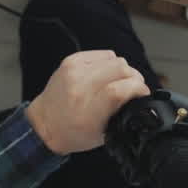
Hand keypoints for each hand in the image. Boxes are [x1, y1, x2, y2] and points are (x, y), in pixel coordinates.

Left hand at [25, 51, 150, 154]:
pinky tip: (107, 74)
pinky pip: (103, 54)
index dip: (138, 88)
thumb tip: (138, 93)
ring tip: (119, 81)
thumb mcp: (103, 133)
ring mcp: (74, 72)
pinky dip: (110, 63)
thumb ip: (121, 112)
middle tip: (134, 87)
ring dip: (123, 70)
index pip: (120, 90)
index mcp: (88, 113)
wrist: (44, 123)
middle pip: (121, 69)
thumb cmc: (73, 132)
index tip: (143, 93)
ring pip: (115, 59)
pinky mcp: (71, 61)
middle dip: (134, 77)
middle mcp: (79, 89)